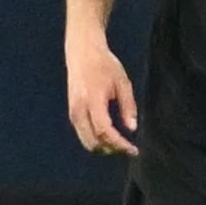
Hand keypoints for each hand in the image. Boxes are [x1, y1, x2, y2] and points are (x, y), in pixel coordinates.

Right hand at [65, 35, 138, 156]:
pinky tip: (110, 137)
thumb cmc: (105, 66)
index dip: (119, 144)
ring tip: (121, 145)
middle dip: (112, 149)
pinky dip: (96, 140)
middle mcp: (79, 109)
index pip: (104, 131)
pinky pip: (83, 134)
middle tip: (129, 149)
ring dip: (103, 147)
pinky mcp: (72, 113)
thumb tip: (132, 129)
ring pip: (86, 141)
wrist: (82, 54)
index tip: (133, 150)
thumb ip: (128, 106)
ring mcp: (73, 112)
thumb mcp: (123, 83)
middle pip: (94, 141)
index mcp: (93, 100)